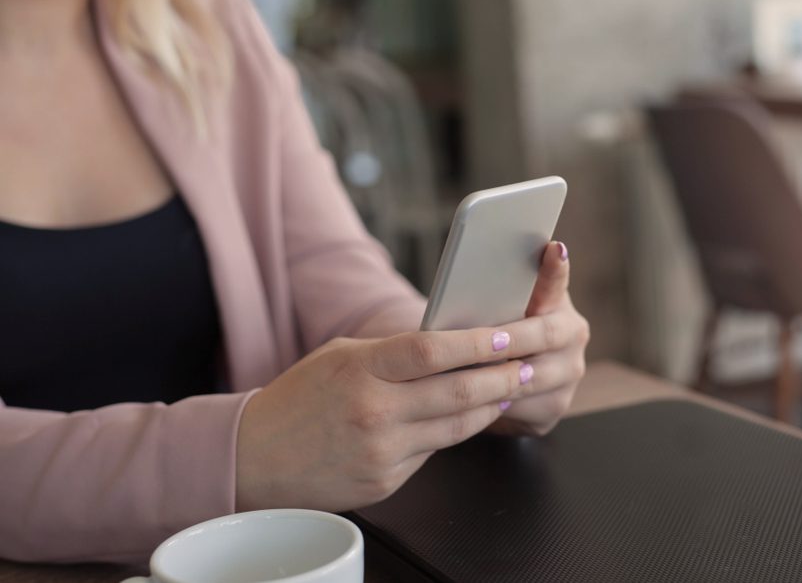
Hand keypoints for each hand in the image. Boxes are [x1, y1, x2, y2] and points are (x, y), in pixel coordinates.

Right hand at [235, 319, 561, 511]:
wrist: (254, 459)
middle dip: (506, 375)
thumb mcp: (342, 357)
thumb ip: (394, 351)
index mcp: (362, 370)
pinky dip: (457, 430)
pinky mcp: (386, 481)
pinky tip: (473, 414)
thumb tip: (452, 341)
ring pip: (458, 425)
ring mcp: (383, 451)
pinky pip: (435, 451)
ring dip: (493, 404)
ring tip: (514, 385)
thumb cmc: (301, 398)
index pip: (433, 349)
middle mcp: (376, 412)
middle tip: (534, 361)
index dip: (479, 342)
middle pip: (460, 391)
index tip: (511, 332)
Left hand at [488, 241, 589, 436]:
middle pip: (545, 335)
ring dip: (500, 377)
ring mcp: (568, 374)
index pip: (556, 281)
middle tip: (486, 340)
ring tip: (469, 372)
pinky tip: (472, 402)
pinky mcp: (553, 407)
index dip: (555, 269)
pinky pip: (524, 410)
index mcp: (557, 301)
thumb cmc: (489, 331)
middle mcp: (572, 335)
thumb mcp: (493, 307)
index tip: (554, 249)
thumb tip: (477, 264)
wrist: (493, 377)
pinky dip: (496, 406)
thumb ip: (495, 292)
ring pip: (534, 378)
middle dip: (511, 338)